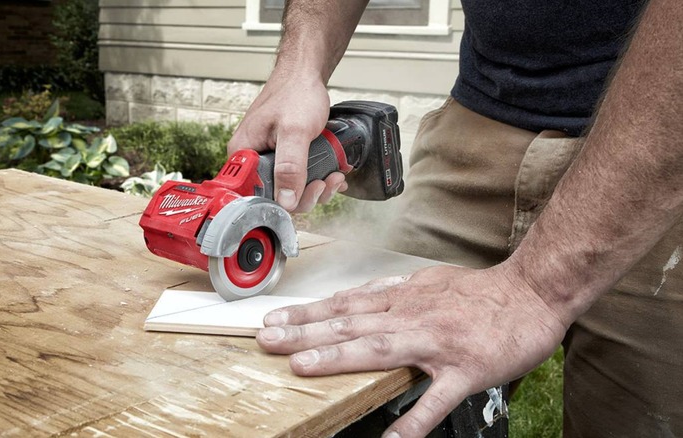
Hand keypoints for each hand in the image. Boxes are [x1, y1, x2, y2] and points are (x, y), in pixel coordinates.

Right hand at [228, 71, 346, 211]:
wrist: (305, 74)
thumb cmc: (296, 93)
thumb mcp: (295, 132)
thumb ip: (290, 168)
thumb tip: (286, 201)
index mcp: (244, 154)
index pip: (255, 195)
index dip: (282, 201)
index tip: (304, 193)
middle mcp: (252, 158)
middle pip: (276, 196)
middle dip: (306, 194)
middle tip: (324, 182)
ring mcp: (269, 158)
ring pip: (291, 189)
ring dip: (317, 188)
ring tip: (333, 175)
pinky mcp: (283, 156)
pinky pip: (298, 178)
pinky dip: (317, 178)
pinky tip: (331, 171)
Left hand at [256, 264, 566, 437]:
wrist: (532, 293)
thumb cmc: (480, 291)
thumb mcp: (428, 281)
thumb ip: (394, 291)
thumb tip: (363, 294)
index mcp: (402, 299)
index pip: (344, 305)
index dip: (307, 313)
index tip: (274, 320)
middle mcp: (411, 316)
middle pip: (349, 323)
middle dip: (305, 332)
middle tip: (267, 339)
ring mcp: (436, 344)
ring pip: (379, 349)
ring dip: (338, 357)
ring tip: (302, 367)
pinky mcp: (464, 370)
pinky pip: (436, 399)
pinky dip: (414, 419)